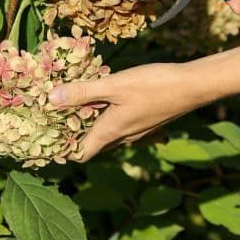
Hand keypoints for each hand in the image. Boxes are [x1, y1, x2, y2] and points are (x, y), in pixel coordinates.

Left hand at [49, 63, 202, 161]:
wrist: (193, 86)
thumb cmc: (154, 85)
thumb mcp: (114, 85)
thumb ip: (83, 92)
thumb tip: (51, 100)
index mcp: (111, 132)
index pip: (80, 154)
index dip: (62, 149)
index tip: (45, 137)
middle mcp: (123, 137)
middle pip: (92, 144)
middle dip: (74, 134)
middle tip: (56, 115)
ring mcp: (137, 130)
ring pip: (107, 133)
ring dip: (91, 123)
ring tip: (76, 102)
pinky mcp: (146, 120)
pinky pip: (120, 123)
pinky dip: (107, 114)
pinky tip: (106, 95)